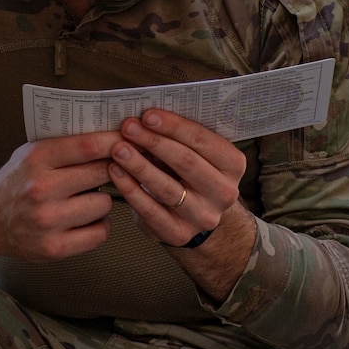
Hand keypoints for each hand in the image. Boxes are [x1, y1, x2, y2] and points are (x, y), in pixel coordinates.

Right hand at [0, 133, 117, 272]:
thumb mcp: (34, 152)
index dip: (115, 142)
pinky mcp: (54, 248)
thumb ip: (68, 145)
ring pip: (104, 204)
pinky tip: (86, 219)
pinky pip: (99, 233)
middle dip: (110, 170)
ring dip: (101, 201)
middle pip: (101, 173)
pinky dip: (98, 225)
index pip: (88, 145)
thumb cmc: (17, 181)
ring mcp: (48, 221)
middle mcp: (41, 189)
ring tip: (86, 198)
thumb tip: (117, 135)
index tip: (130, 140)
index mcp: (37, 159)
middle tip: (106, 170)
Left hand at [108, 110, 245, 247]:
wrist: (192, 216)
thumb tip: (146, 115)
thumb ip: (180, 135)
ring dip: (139, 165)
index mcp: (232, 165)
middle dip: (154, 142)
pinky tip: (115, 172)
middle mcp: (224, 192)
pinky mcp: (179, 234)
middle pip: (186, 162)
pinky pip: (151, 210)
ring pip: (167, 188)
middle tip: (128, 128)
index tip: (147, 115)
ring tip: (118, 149)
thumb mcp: (195, 152)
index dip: (173, 126)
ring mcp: (203, 216)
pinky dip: (130, 189)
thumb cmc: (188, 173)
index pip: (203, 141)